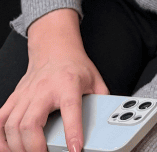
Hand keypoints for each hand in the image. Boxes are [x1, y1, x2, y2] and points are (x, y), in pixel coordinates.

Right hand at [0, 10, 107, 151]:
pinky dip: (1, 138)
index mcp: (68, 84)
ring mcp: (26, 94)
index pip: (71, 109)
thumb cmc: (74, 65)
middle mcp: (44, 89)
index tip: (75, 150)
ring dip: (17, 147)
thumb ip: (103, 101)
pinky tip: (8, 147)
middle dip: (34, 147)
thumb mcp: (95, 80)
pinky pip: (1, 120)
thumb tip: (113, 120)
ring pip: (13, 124)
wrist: (55, 47)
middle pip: (31, 122)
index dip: (72, 132)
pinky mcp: (15, 98)